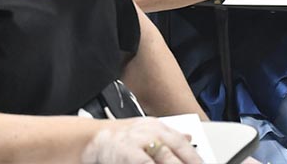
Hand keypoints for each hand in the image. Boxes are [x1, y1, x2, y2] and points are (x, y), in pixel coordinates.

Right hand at [82, 117, 201, 163]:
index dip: (195, 157)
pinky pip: (145, 163)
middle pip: (176, 151)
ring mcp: (139, 142)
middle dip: (189, 163)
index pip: (182, 142)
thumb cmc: (119, 139)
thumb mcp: (146, 130)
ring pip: (166, 158)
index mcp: (157, 127)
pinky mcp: (127, 154)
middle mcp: (150, 132)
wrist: (91, 139)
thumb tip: (189, 137)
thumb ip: (167, 135)